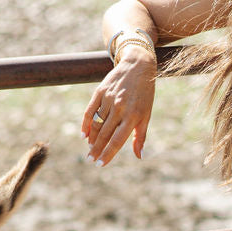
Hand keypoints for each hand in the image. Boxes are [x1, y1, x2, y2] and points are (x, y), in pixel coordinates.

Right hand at [81, 46, 155, 165]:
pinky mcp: (100, 92)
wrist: (138, 66)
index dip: (108, 153)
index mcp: (133, 116)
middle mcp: (120, 109)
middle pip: (105, 134)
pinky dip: (86, 123)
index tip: (101, 164)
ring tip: (90, 149)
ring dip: (92, 138)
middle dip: (97, 149)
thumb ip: (140, 136)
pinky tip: (84, 134)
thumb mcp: (146, 115)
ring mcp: (109, 100)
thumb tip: (139, 156)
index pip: (118, 140)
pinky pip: (90, 111)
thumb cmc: (144, 95)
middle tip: (91, 160)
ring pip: (97, 124)